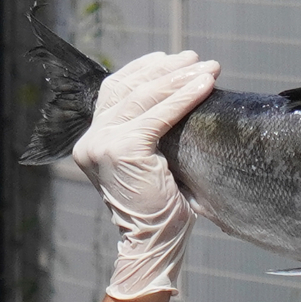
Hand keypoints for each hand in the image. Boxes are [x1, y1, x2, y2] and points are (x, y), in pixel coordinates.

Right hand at [73, 51, 219, 298]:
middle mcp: (92, 139)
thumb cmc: (163, 210)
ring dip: (179, 78)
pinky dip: (184, 98)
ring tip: (208, 68)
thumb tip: (186, 99)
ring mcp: (102, 143)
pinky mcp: (122, 149)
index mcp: (95, 140)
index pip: (116, 92)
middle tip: (198, 58)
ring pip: (144, 97)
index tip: (171, 58)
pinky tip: (205, 86)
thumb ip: (155, 136)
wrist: (154, 243)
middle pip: (129, 88)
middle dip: (167, 70)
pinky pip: (158, 116)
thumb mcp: (154, 164)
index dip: (143, 70)